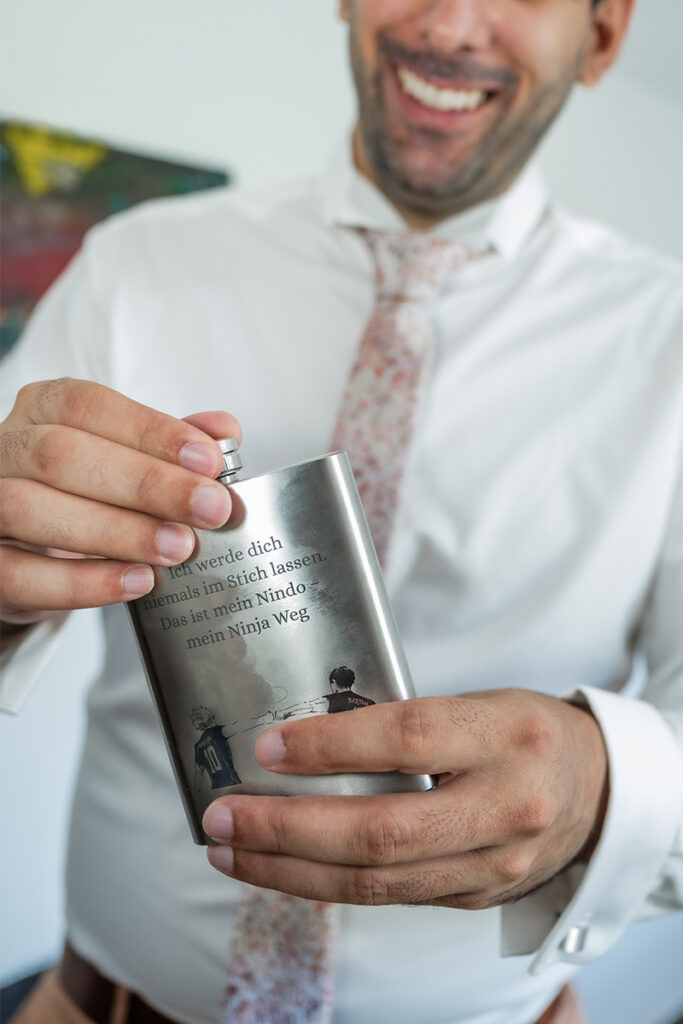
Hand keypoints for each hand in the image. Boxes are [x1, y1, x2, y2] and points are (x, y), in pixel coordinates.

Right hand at [0, 378, 239, 626]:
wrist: (26, 556)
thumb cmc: (81, 496)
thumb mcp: (127, 463)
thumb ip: (171, 445)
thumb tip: (223, 431)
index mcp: (41, 408)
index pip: (88, 405)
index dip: (150, 431)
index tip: (209, 461)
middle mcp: (4, 447)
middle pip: (60, 454)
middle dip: (146, 483)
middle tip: (209, 510)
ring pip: (29, 508)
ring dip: (115, 531)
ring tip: (178, 548)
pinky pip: (17, 572)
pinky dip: (81, 582)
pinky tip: (136, 581)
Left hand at [203, 690, 607, 907]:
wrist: (597, 788)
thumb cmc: (524, 731)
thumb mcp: (480, 701)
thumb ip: (410, 720)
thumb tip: (308, 736)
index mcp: (505, 734)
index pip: (408, 740)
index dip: (332, 746)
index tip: (268, 746)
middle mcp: (503, 806)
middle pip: (381, 832)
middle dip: (288, 829)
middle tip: (222, 816)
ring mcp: (492, 864)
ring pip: (377, 882)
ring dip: (290, 870)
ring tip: (230, 849)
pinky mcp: (475, 896)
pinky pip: (390, 898)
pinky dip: (325, 885)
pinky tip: (282, 868)